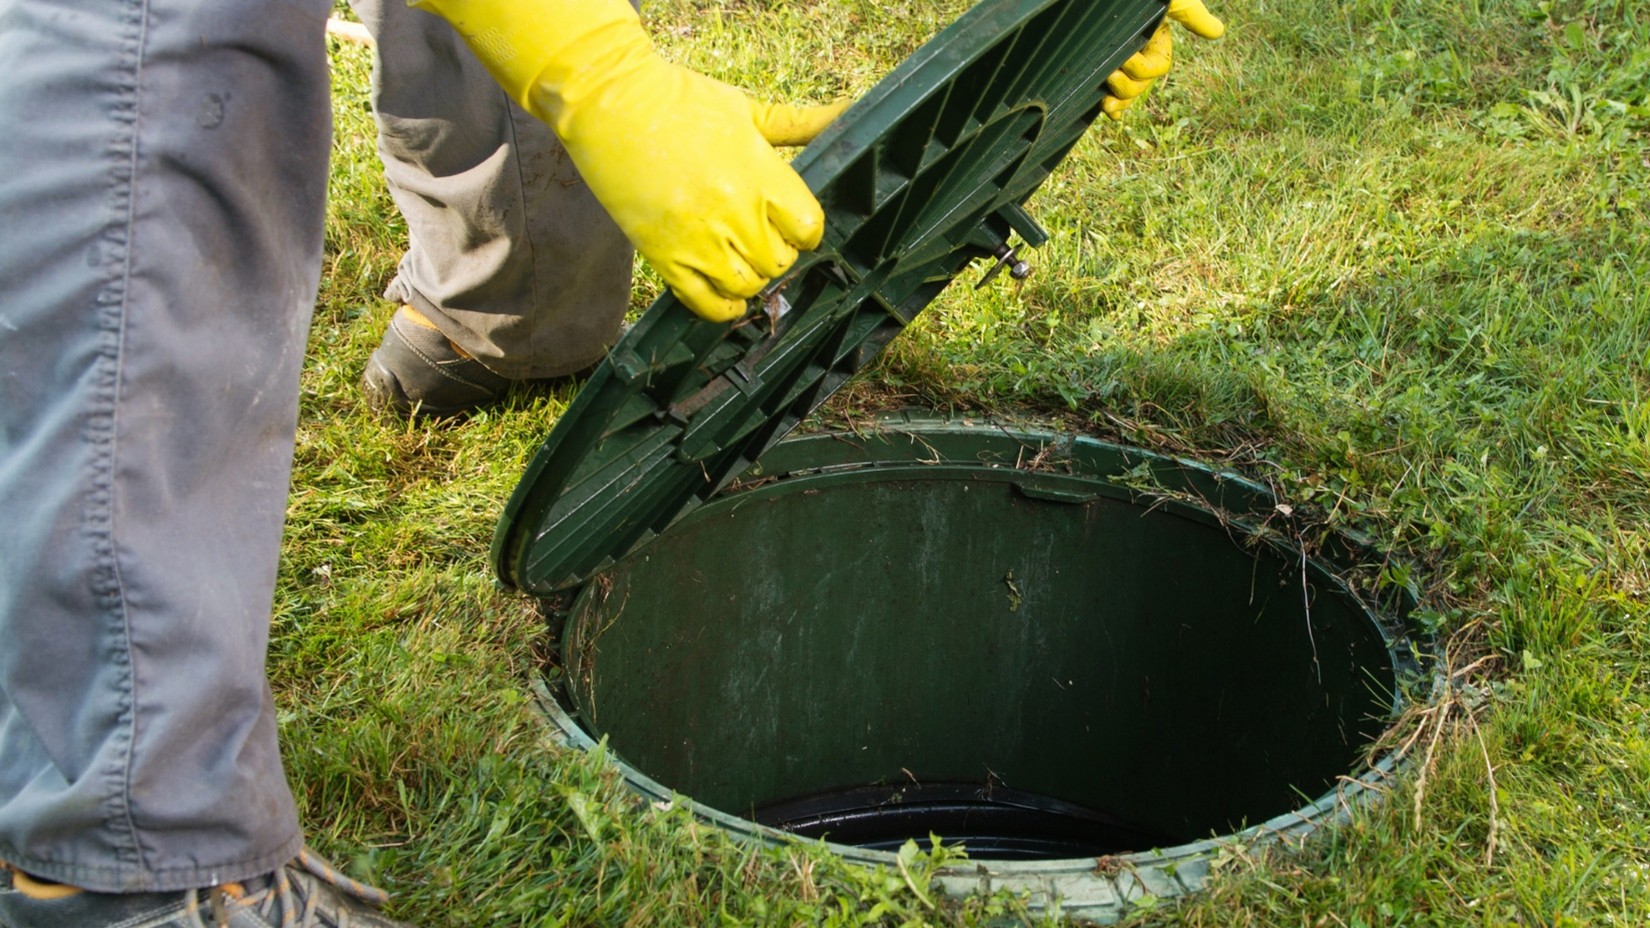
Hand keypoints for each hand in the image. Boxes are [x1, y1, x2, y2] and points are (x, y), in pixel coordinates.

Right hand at [414, 0, 846, 321]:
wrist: (611, 102)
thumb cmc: (681, 100)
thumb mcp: (746, 109)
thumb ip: (798, 123)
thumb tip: (848, 114)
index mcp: (760, 172)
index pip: (808, 227)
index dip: (804, 231)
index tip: (792, 225)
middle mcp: (734, 210)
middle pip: (779, 261)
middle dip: (776, 253)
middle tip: (762, 240)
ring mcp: (698, 236)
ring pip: (747, 287)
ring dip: (750, 280)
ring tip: (740, 261)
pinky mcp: (664, 255)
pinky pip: (704, 304)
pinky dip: (722, 309)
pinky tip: (726, 298)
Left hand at [1102, 0, 1224, 119]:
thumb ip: (1192, 16)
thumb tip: (1217, 32)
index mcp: (1155, 36)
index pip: (1156, 66)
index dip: (1143, 71)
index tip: (1126, 60)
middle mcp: (1136, 47)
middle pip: (1139, 83)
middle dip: (1128, 90)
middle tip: (1111, 81)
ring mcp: (1115, 52)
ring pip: (1121, 88)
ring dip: (1117, 98)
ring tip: (1104, 100)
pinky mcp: (1093, 53)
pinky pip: (1099, 83)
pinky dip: (1101, 98)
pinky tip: (1097, 107)